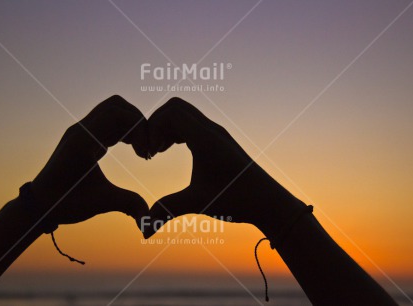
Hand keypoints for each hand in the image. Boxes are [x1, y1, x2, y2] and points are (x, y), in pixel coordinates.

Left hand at [31, 95, 148, 226]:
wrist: (40, 203)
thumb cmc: (64, 203)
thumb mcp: (99, 203)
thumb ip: (128, 204)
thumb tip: (149, 218)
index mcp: (83, 140)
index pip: (118, 114)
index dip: (140, 129)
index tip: (146, 154)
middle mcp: (81, 130)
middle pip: (117, 105)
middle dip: (138, 123)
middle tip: (146, 147)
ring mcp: (82, 131)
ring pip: (113, 111)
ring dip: (132, 125)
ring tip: (141, 149)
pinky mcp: (85, 137)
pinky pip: (109, 122)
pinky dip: (125, 130)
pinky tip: (132, 149)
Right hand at [145, 98, 303, 237]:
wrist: (269, 201)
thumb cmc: (237, 199)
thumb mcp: (198, 203)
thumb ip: (167, 211)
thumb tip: (144, 233)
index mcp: (206, 139)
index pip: (171, 112)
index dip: (153, 127)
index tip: (150, 154)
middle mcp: (211, 130)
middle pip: (175, 107)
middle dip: (156, 124)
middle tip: (151, 150)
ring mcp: (216, 133)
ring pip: (184, 113)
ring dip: (167, 127)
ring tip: (158, 152)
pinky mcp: (218, 139)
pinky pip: (192, 123)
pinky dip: (177, 130)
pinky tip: (172, 150)